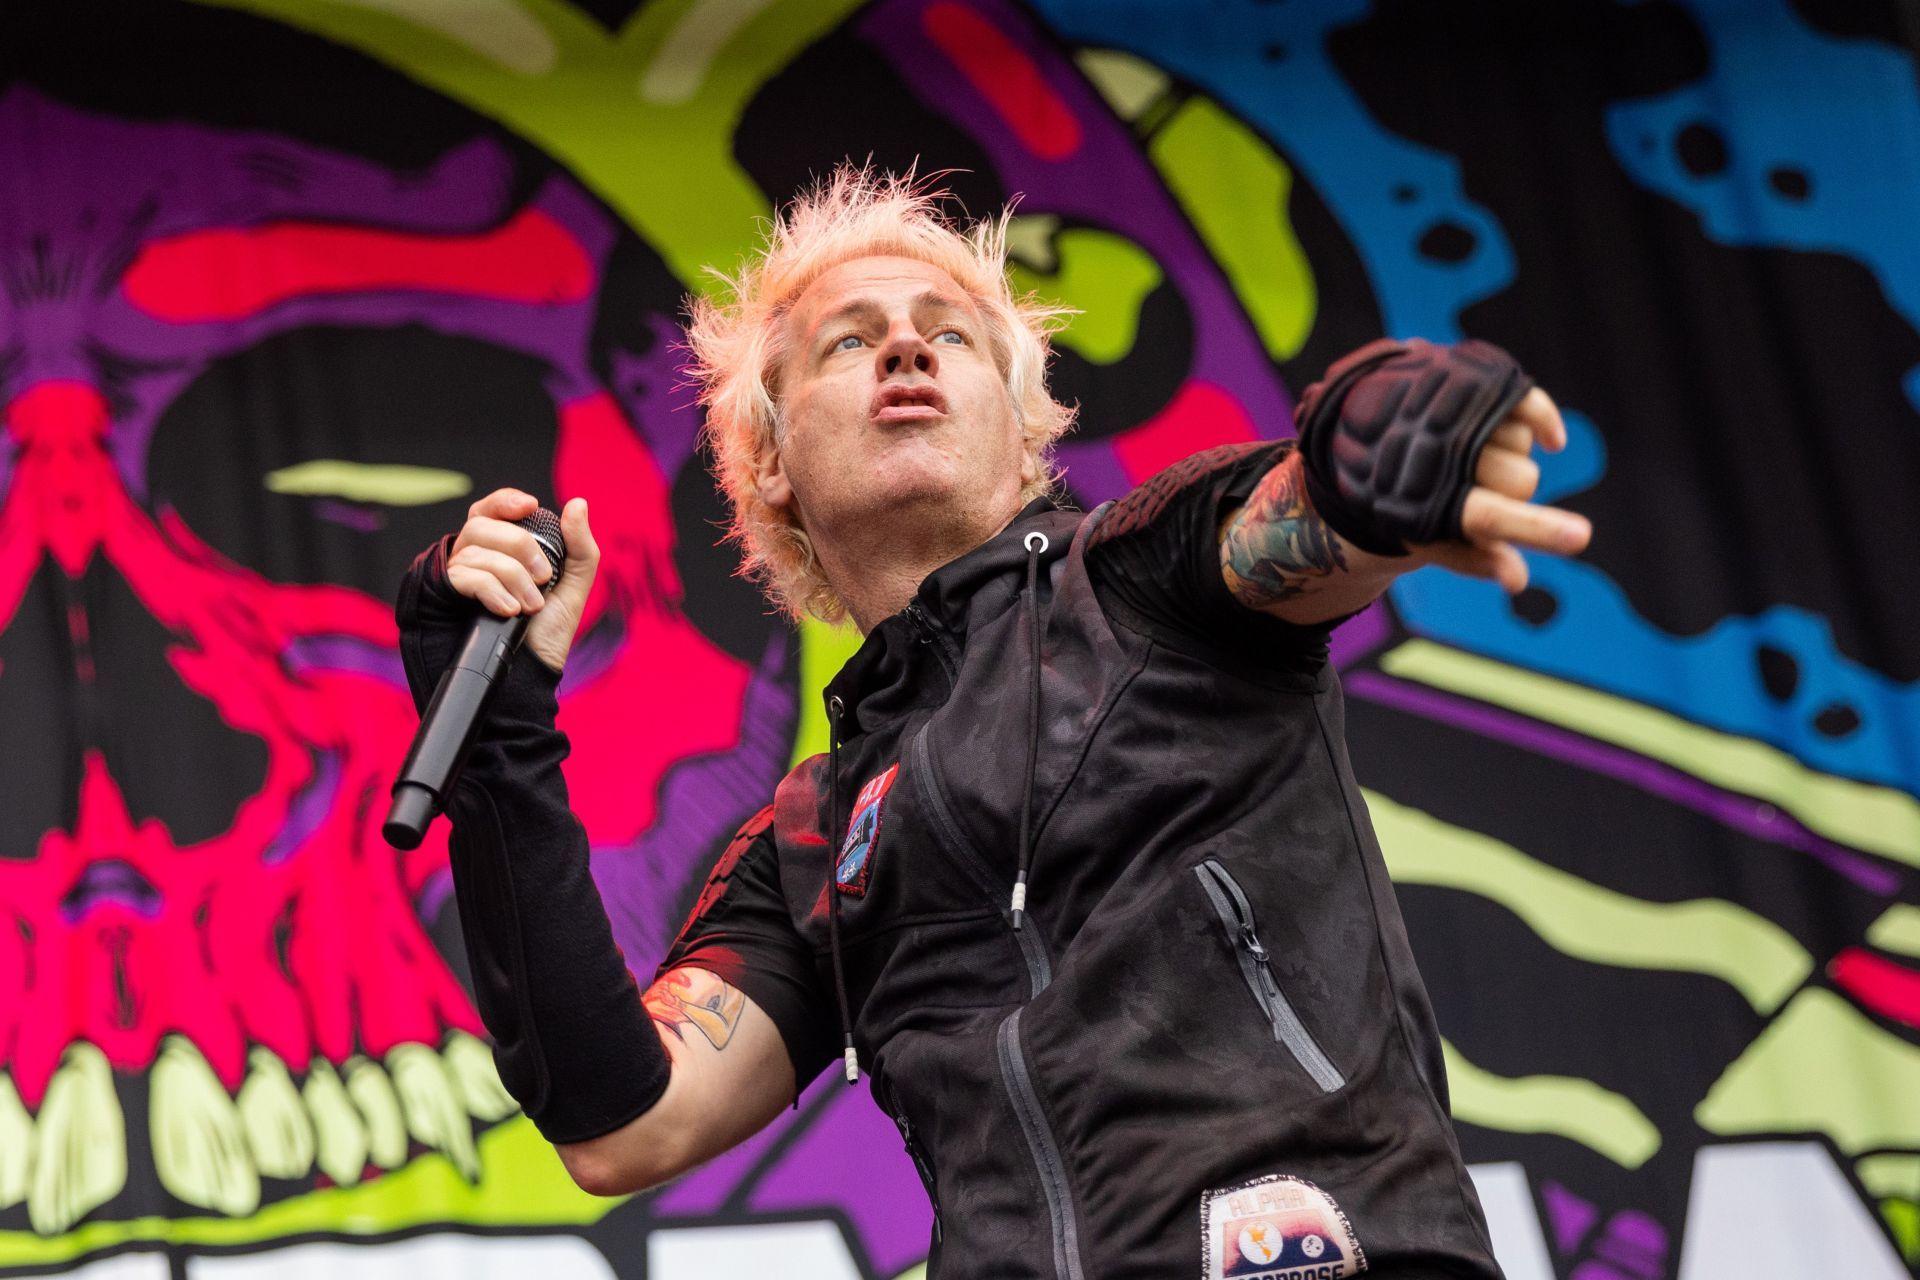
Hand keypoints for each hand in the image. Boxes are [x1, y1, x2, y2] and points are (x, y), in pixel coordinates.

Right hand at [447, 488, 599, 672]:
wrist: (532, 669)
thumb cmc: (549, 628)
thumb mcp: (575, 584)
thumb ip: (580, 545)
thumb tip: (577, 504)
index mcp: (504, 547)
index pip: (493, 509)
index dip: (506, 501)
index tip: (530, 506)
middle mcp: (478, 555)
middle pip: (482, 525)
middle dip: (520, 546)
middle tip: (544, 577)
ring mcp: (462, 574)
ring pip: (476, 551)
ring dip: (513, 577)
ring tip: (531, 605)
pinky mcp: (451, 596)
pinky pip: (467, 577)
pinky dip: (494, 591)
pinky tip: (510, 610)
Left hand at [1408, 387, 1591, 592]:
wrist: (1366, 435)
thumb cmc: (1406, 496)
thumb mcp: (1426, 532)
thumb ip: (1474, 559)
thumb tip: (1518, 582)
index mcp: (1427, 499)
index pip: (1491, 516)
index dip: (1537, 530)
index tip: (1581, 538)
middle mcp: (1441, 452)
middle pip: (1523, 481)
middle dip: (1512, 491)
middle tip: (1480, 486)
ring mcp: (1457, 414)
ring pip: (1522, 441)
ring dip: (1508, 453)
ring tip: (1470, 451)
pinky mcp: (1471, 386)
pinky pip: (1529, 403)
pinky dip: (1544, 421)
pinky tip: (1551, 440)